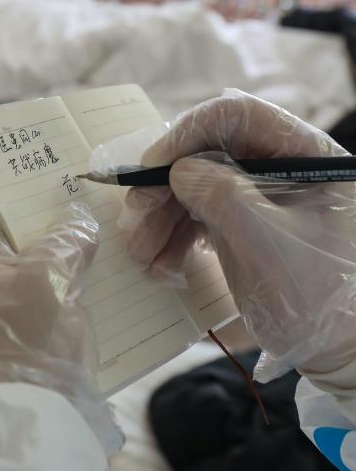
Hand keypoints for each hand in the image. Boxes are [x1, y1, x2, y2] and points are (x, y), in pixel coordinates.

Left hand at [0, 204, 123, 452]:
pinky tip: (102, 308)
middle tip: (107, 232)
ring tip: (114, 268)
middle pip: (24, 249)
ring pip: (36, 285)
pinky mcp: (3, 350)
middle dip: (64, 243)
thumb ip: (68, 239)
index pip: (8, 213)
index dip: (45, 204)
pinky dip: (65, 312)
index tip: (81, 198)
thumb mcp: (54, 276)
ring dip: (71, 279)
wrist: (17, 420)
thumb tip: (78, 218)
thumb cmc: (26, 339)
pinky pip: (39, 318)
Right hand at [121, 89, 355, 383]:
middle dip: (164, 186)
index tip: (151, 166)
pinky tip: (159, 265)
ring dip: (158, 218)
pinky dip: (171, 238)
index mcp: (306, 155)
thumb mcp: (268, 241)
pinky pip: (196, 217)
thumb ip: (222, 195)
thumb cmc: (323, 295)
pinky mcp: (243, 226)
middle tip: (135, 218)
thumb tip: (178, 170)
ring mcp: (259, 198)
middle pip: (206, 153)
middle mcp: (281, 168)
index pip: (240, 117)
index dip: (189, 132)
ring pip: (194, 186)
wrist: (342, 354)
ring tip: (140, 254)